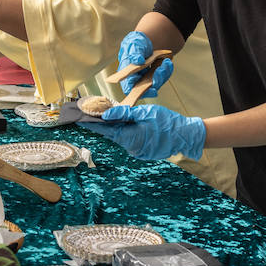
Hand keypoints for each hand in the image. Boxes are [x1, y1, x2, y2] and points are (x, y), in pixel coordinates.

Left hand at [80, 104, 205, 160]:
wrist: (185, 135)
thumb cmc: (166, 121)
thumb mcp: (145, 113)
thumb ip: (125, 114)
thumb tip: (106, 115)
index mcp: (131, 137)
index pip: (107, 130)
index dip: (93, 124)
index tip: (80, 118)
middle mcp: (132, 148)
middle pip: (112, 135)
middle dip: (100, 125)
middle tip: (87, 115)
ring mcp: (138, 152)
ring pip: (121, 138)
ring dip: (112, 128)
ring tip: (102, 117)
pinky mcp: (143, 152)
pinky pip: (129, 140)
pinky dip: (124, 132)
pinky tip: (122, 124)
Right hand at [116, 31, 173, 97]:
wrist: (146, 41)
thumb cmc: (135, 44)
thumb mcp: (133, 44)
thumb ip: (134, 53)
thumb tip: (138, 60)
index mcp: (127, 73)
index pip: (128, 87)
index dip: (137, 92)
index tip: (149, 89)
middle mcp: (137, 79)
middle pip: (145, 89)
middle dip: (155, 82)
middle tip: (160, 71)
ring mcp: (148, 78)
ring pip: (156, 83)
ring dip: (163, 75)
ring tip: (166, 62)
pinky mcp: (157, 76)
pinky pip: (163, 77)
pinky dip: (167, 70)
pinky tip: (167, 62)